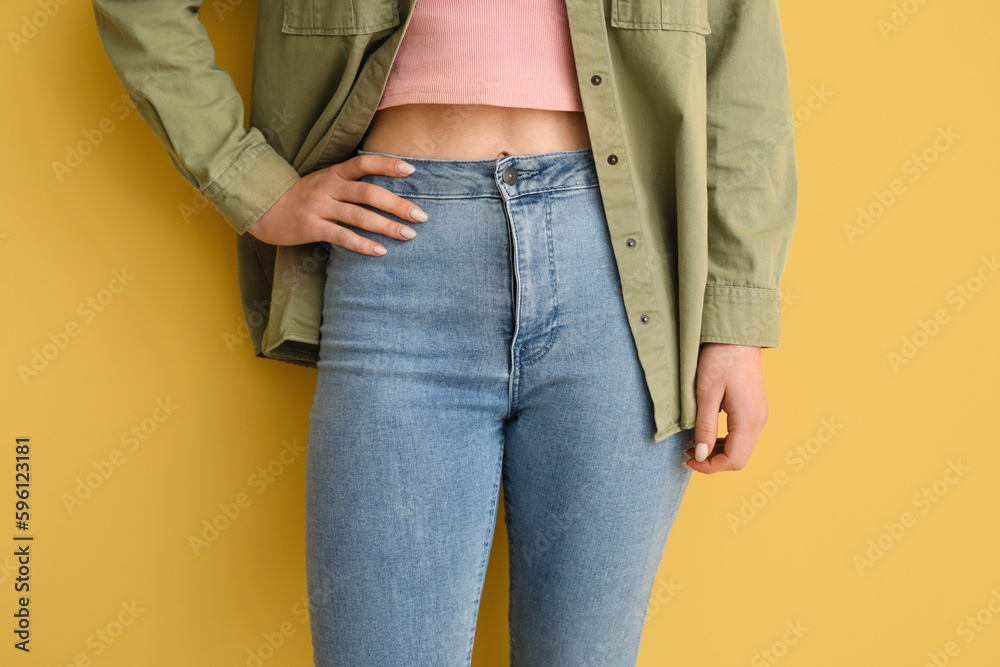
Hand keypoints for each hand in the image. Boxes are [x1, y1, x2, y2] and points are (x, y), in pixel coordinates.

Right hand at [245, 153, 426, 253]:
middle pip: (369, 193)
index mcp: (334, 173)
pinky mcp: (312, 227)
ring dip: (387, 226)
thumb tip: (388, 190)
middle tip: (422, 215)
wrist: (265, 209)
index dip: (388, 165)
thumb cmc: (303, 197)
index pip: (364, 163)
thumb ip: (350, 182)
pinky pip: (342, 237)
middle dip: (398, 204)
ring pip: (359, 216)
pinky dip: (363, 244)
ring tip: (409, 235)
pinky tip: (381, 251)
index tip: (411, 171)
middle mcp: (329, 187)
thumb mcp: (325, 181)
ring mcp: (320, 207)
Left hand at [682, 343, 768, 472]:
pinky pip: (743, 436)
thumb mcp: (706, 393)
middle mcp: (759, 421)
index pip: (732, 460)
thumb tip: (700, 456)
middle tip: (687, 454)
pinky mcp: (755, 408)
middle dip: (712, 462)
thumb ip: (704, 427)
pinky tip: (707, 434)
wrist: (737, 335)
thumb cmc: (720, 359)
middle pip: (739, 459)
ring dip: (718, 453)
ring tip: (693, 445)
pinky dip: (725, 442)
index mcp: (748, 419)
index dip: (708, 466)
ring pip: (742, 449)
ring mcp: (760, 415)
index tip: (686, 459)